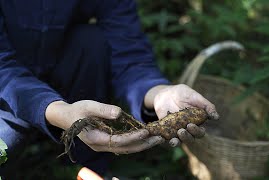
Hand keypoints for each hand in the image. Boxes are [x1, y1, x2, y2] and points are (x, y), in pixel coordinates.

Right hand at [46, 100, 163, 153]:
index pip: (118, 141)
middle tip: (160, 138)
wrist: (66, 118)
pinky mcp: (106, 143)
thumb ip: (103, 110)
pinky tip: (146, 137)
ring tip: (157, 139)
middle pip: (125, 149)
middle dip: (143, 144)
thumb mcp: (88, 106)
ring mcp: (103, 146)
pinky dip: (135, 142)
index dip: (134, 137)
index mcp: (95, 139)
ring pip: (126, 149)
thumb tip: (119, 113)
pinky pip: (123, 145)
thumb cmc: (76, 110)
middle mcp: (100, 146)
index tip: (147, 130)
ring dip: (142, 144)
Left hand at [144, 84, 218, 146]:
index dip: (196, 131)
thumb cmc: (183, 94)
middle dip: (187, 137)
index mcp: (197, 123)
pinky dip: (162, 140)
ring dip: (177, 142)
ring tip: (173, 140)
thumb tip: (217, 117)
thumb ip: (206, 106)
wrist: (166, 92)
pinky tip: (160, 138)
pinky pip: (164, 139)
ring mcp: (176, 131)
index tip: (190, 125)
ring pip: (178, 142)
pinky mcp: (165, 131)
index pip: (200, 132)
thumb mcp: (195, 96)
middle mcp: (188, 129)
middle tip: (182, 131)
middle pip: (190, 139)